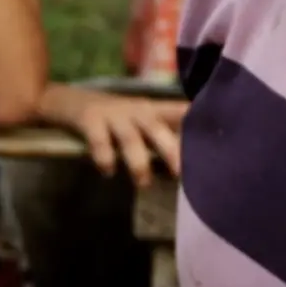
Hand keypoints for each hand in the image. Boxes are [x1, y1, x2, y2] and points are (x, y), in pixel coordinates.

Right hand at [65, 90, 187, 186]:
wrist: (71, 102)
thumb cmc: (115, 119)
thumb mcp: (141, 122)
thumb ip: (164, 136)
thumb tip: (194, 163)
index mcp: (152, 110)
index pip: (179, 112)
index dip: (197, 122)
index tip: (214, 139)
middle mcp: (136, 110)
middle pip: (157, 128)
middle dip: (170, 150)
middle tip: (180, 174)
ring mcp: (113, 114)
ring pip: (130, 138)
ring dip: (138, 161)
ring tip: (144, 184)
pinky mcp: (90, 120)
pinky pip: (99, 139)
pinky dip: (105, 157)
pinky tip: (108, 171)